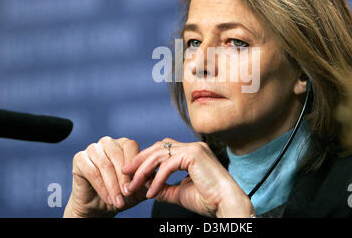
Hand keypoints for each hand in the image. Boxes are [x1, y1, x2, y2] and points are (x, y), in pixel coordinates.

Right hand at [64, 136, 148, 217]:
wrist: (100, 206)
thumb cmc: (120, 193)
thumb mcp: (138, 187)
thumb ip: (147, 178)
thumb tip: (155, 174)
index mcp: (123, 144)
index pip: (131, 147)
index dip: (135, 166)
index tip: (138, 184)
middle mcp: (108, 143)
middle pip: (117, 156)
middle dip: (124, 178)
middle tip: (128, 194)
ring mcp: (93, 149)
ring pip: (105, 165)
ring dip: (113, 185)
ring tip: (118, 201)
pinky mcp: (79, 158)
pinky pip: (92, 171)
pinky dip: (101, 187)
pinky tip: (107, 198)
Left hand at [122, 138, 254, 217]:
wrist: (225, 204)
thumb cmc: (208, 200)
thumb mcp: (179, 193)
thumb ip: (164, 187)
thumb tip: (146, 187)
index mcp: (191, 152)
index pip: (162, 150)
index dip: (145, 160)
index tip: (131, 173)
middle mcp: (193, 146)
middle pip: (158, 147)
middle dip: (139, 160)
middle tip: (125, 174)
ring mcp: (194, 148)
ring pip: (159, 154)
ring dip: (143, 170)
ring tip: (133, 185)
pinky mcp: (194, 155)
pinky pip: (167, 165)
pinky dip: (156, 179)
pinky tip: (151, 192)